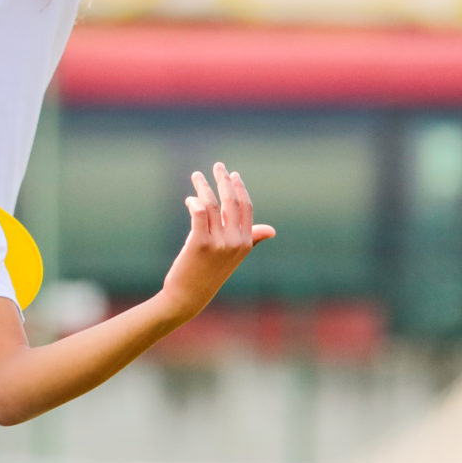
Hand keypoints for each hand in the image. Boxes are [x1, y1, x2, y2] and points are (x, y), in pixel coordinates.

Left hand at [157, 163, 274, 317]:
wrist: (189, 296)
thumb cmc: (210, 272)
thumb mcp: (234, 256)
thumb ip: (250, 238)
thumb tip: (272, 231)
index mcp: (246, 243)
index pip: (246, 208)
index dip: (239, 188)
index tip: (232, 174)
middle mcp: (236, 242)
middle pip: (231, 202)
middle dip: (224, 180)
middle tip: (217, 166)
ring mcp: (218, 243)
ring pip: (212, 204)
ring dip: (203, 186)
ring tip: (196, 176)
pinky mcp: (199, 244)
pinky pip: (198, 213)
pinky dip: (194, 202)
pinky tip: (190, 199)